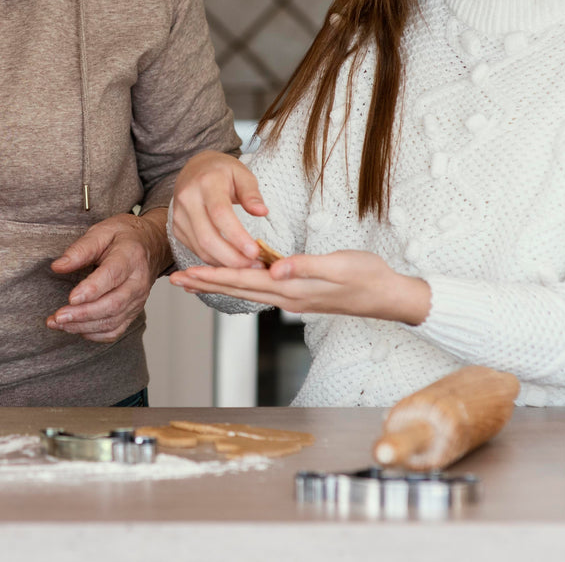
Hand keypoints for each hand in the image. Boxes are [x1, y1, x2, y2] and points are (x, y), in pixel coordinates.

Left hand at [47, 209, 168, 342]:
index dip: (92, 290)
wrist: (151, 245)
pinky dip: (95, 334)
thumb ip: (80, 249)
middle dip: (83, 314)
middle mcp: (137, 282)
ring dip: (83, 326)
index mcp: (130, 257)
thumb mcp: (102, 231)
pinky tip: (76, 329)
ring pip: (112, 321)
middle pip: (112, 304)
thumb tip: (58, 266)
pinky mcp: (133, 312)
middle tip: (58, 317)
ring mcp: (137, 300)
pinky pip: (115, 330)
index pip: (112, 276)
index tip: (71, 298)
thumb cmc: (124, 237)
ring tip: (58, 323)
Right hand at [169, 151, 269, 267]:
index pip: (220, 213)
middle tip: (255, 265)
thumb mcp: (242, 174)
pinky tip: (231, 261)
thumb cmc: (223, 172)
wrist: (196, 168)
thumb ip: (252, 193)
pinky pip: (196, 250)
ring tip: (247, 266)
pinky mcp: (176, 228)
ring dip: (225, 263)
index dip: (236, 236)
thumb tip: (262, 212)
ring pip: (200, 248)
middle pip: (207, 237)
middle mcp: (188, 199)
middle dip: (232, 257)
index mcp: (207, 183)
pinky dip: (215, 260)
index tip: (254, 251)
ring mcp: (179, 215)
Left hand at [169, 249, 430, 324]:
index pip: (242, 281)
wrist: (390, 295)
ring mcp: (292, 297)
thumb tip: (275, 269)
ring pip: (246, 290)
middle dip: (204, 284)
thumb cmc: (367, 277)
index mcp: (290, 289)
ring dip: (218, 284)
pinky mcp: (299, 293)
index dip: (212, 276)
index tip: (185, 274)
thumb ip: (305, 266)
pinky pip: (260, 289)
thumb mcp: (338, 266)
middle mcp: (286, 297)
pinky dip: (240, 283)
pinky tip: (234, 278)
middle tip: (174, 280)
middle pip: (237, 290)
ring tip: (193, 280)